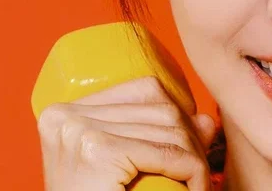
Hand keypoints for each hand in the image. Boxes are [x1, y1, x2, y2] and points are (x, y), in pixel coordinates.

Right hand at [36, 76, 215, 190]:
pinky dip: (192, 171)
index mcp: (64, 114)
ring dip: (195, 157)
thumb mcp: (125, 169)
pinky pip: (168, 154)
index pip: (144, 91)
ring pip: (170, 129)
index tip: (188, 145)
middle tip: (199, 169)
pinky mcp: (98, 150)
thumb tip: (207, 120)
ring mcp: (80, 130)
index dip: (177, 114)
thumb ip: (161, 139)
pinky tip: (194, 188)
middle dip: (191, 139)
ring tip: (196, 181)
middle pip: (160, 108)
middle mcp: (66, 116)